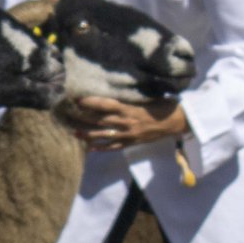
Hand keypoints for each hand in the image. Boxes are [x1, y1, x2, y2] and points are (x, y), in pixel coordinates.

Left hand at [63, 96, 188, 152]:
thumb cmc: (161, 106)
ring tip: (75, 133)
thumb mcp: (145, 99)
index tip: (77, 100)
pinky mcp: (132, 143)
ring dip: (88, 135)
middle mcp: (126, 122)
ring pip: (104, 135)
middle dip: (83, 118)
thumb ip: (128, 99)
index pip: (106, 105)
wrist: (175, 122)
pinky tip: (90, 148)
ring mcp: (128, 134)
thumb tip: (112, 94)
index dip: (91, 102)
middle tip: (68, 116)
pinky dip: (102, 148)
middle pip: (100, 120)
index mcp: (129, 109)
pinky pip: (114, 147)